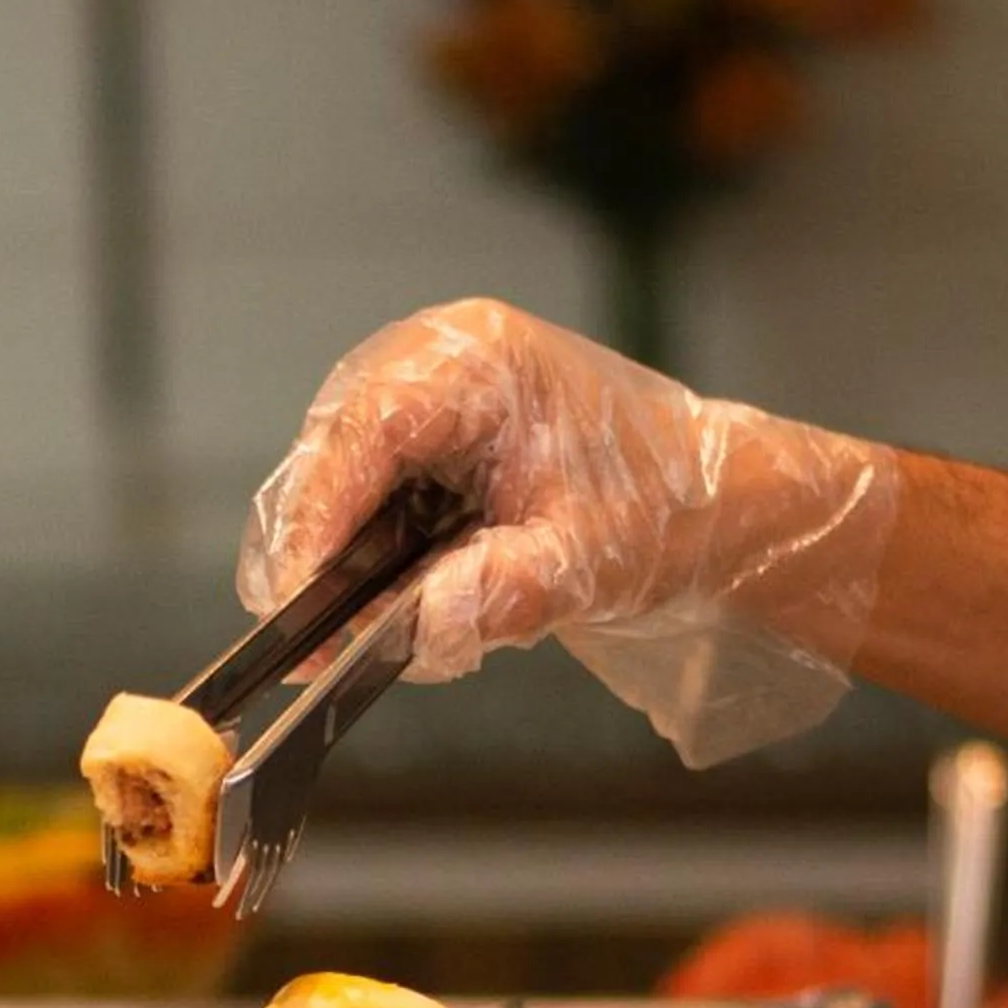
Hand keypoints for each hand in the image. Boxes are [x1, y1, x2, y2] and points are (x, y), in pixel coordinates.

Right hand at [234, 298, 896, 765]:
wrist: (712, 500)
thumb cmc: (663, 507)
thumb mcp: (581, 563)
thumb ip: (495, 593)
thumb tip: (414, 628)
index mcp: (477, 362)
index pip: (363, 429)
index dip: (316, 516)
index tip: (296, 597)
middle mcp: (440, 363)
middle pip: (331, 450)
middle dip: (313, 549)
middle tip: (306, 644)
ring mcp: (430, 398)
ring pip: (338, 477)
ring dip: (336, 560)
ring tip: (338, 640)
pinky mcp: (431, 441)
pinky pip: (367, 496)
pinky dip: (363, 556)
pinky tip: (378, 609)